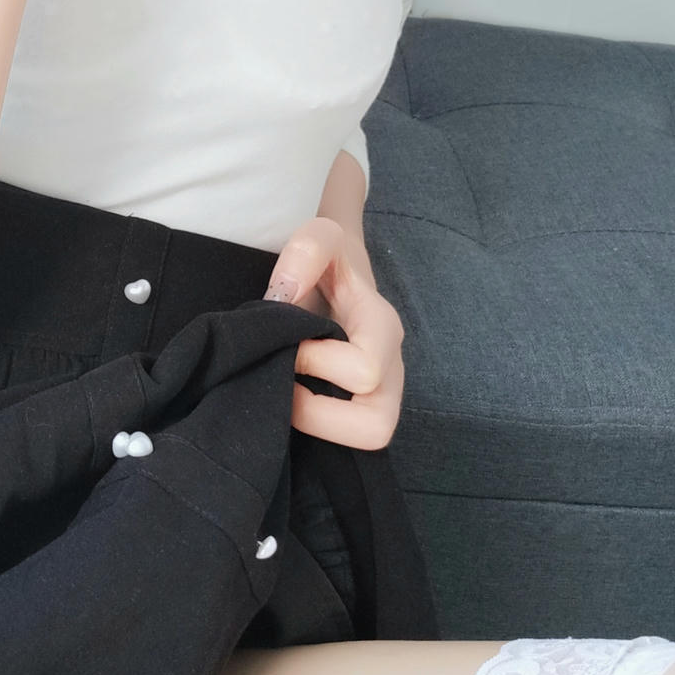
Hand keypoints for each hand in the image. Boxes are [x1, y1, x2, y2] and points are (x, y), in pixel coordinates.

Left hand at [263, 217, 403, 451]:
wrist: (337, 269)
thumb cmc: (329, 258)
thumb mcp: (320, 235)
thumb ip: (307, 251)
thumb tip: (284, 295)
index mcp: (382, 328)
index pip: (365, 371)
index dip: (317, 364)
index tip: (289, 343)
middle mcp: (390, 368)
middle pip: (376, 427)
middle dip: (320, 414)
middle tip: (286, 384)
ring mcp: (379, 393)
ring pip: (365, 439)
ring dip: (318, 426)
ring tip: (287, 394)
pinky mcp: (359, 407)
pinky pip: (346, 438)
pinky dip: (314, 428)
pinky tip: (289, 399)